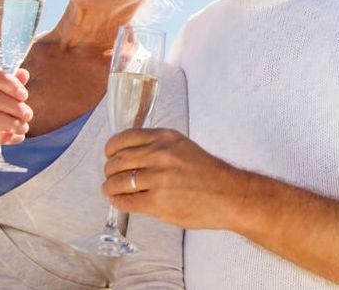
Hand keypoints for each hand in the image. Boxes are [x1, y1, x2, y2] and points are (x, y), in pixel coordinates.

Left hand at [102, 128, 247, 229]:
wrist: (229, 195)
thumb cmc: (207, 173)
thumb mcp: (182, 147)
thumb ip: (157, 148)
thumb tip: (128, 157)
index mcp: (165, 137)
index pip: (124, 138)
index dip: (112, 148)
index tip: (110, 155)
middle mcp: (160, 154)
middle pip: (117, 160)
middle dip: (109, 170)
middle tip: (110, 176)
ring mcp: (158, 178)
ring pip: (118, 181)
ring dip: (110, 187)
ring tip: (110, 190)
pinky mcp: (158, 201)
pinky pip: (127, 200)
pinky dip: (119, 201)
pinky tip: (120, 201)